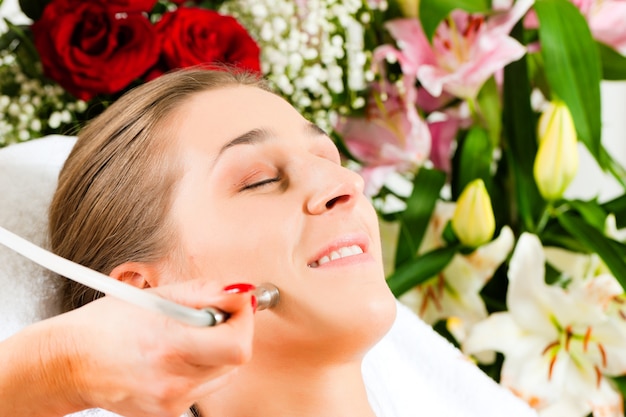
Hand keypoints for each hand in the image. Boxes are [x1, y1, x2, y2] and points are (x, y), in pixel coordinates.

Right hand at [0, 279, 255, 416]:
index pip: (237, 344)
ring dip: (217, 351)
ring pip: (224, 373)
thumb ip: (205, 293)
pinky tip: (174, 357)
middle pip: (236, 358)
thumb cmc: (108, 325)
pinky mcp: (169, 414)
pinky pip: (204, 387)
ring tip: (185, 338)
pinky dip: (200, 369)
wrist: (71, 363)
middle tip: (211, 318)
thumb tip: (241, 293)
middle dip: (232, 332)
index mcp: (170, 343)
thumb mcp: (156, 296)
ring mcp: (172, 401)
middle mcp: (173, 379)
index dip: (244, 320)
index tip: (236, 305)